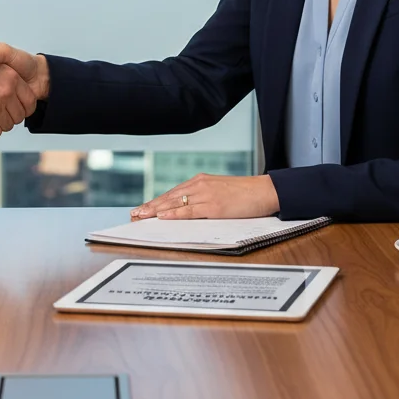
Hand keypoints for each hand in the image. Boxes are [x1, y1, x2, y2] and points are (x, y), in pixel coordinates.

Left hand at [130, 174, 279, 219]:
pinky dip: (175, 214)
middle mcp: (199, 185)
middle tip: (134, 214)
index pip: (172, 193)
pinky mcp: (214, 206)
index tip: (142, 209)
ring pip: (175, 203)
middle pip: (169, 197)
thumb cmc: (244, 194)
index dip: (156, 202)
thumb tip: (187, 210)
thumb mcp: (219, 192)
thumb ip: (203, 198)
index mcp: (200, 181)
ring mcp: (206, 195)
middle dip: (150, 206)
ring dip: (156, 210)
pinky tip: (163, 217)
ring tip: (141, 216)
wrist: (264, 190)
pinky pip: (190, 211)